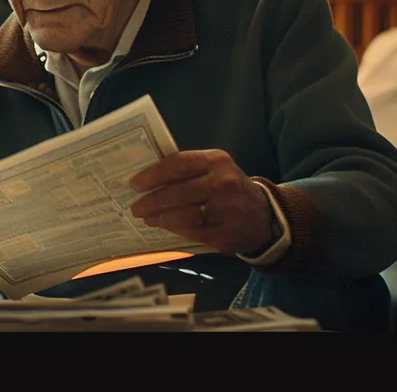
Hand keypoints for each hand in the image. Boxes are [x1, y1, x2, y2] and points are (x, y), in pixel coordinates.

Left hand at [129, 149, 275, 256]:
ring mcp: (227, 210)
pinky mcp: (226, 235)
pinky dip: (176, 230)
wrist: (262, 215)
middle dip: (152, 202)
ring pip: (184, 216)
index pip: (178, 164)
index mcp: (217, 161)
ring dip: (161, 218)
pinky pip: (193, 233)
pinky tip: (166, 227)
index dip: (153, 175)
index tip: (135, 184)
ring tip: (148, 218)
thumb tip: (146, 179)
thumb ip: (186, 170)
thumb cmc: (227, 188)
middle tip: (136, 208)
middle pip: (178, 193)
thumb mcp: (214, 169)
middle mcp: (224, 183)